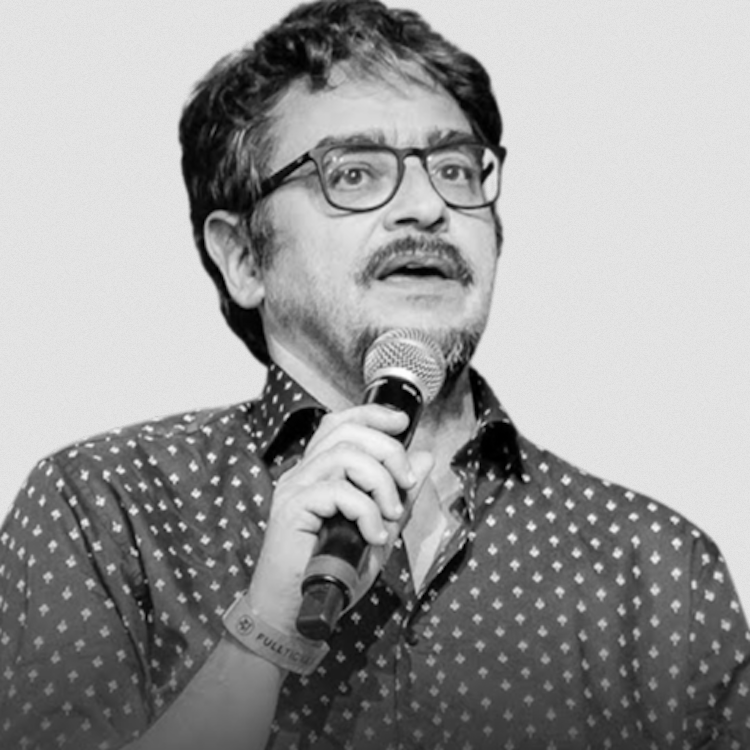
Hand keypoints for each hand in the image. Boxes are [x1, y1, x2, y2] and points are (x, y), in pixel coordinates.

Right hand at [247, 404, 432, 632]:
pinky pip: (338, 491)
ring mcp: (294, 488)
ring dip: (381, 483)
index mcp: (318, 471)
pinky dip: (367, 512)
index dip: (372, 414)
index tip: (402, 423)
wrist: (295, 612)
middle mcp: (303, 472)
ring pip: (346, 456)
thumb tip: (425, 459)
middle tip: (406, 483)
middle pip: (347, 431)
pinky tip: (374, 536)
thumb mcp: (379, 528)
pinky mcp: (292, 508)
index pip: (341, 423)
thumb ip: (400, 494)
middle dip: (388, 450)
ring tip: (391, 515)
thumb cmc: (330, 572)